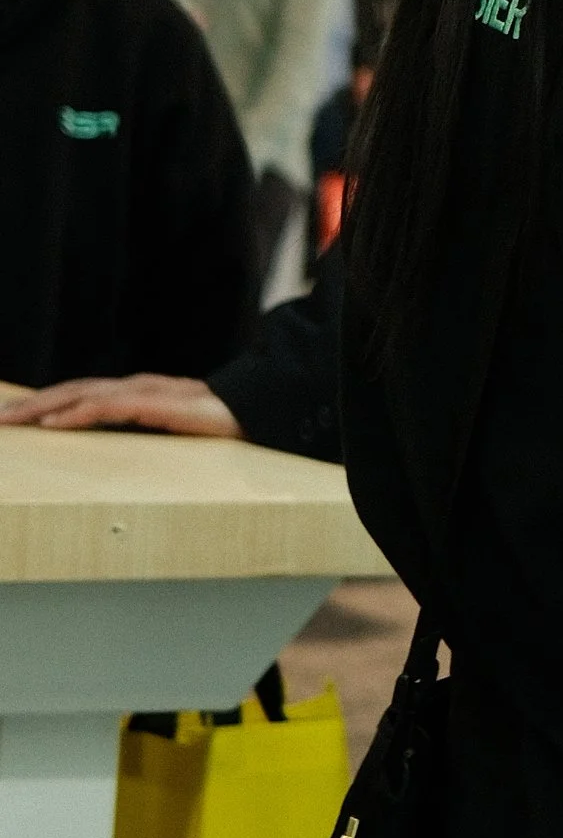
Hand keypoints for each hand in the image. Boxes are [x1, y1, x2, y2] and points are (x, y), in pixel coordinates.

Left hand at [0, 374, 240, 437]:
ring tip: (11, 421)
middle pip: (70, 390)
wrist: (262, 410)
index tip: (14, 417)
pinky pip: (109, 408)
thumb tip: (120, 450)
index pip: (80, 394)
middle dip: (30, 404)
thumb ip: (147, 432)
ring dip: (41, 408)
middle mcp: (134, 386)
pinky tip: (53, 425)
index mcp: (137, 393)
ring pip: (80, 395)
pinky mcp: (158, 404)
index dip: (44, 403)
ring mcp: (145, 392)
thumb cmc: (222, 423)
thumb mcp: (174, 431)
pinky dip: (77, 415)